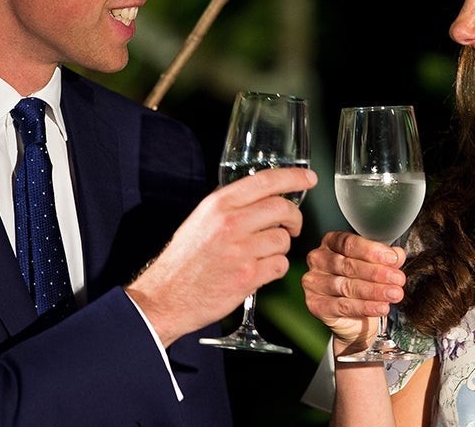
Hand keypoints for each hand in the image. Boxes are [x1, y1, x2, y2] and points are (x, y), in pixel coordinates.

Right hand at [125, 166, 314, 343]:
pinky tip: (259, 270)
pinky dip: (275, 268)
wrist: (165, 297)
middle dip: (294, 218)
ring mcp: (240, 251)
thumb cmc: (183, 261)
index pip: (265, 181)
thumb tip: (259, 196)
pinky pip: (280, 265)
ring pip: (283, 240)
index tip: (309, 178)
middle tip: (292, 226)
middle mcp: (230, 223)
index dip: (293, 177)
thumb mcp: (200, 220)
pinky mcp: (248, 276)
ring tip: (261, 254)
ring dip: (279, 248)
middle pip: (282, 208)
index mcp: (218, 205)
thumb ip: (229, 206)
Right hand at [301, 230, 406, 353]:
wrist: (354, 317)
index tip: (392, 258)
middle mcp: (318, 259)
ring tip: (394, 294)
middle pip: (349, 265)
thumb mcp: (376, 266)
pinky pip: (343, 306)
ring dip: (374, 291)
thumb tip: (398, 255)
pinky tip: (381, 307)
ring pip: (347, 286)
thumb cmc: (361, 283)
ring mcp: (314, 282)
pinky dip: (365, 307)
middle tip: (398, 279)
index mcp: (331, 242)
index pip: (349, 243)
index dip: (372, 251)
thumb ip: (387, 258)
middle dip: (377, 273)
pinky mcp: (315, 304)